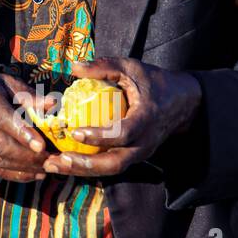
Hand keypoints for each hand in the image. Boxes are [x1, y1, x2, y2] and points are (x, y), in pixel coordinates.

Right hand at [0, 72, 51, 181]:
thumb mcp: (9, 84)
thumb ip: (30, 96)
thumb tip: (53, 104)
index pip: (4, 119)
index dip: (23, 134)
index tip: (41, 146)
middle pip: (1, 145)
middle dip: (28, 157)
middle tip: (50, 161)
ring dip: (24, 168)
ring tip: (45, 169)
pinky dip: (14, 174)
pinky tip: (32, 174)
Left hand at [41, 56, 201, 177]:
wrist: (182, 103)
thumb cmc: (154, 82)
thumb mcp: (131, 68)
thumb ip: (104, 66)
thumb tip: (74, 67)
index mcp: (146, 119)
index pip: (124, 134)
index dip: (100, 136)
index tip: (75, 132)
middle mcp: (145, 142)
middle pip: (115, 163)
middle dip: (85, 166)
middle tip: (58, 161)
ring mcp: (141, 153)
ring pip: (111, 170)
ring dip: (82, 171)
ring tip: (54, 166)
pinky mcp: (134, 157)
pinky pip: (111, 166)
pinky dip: (88, 168)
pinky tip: (65, 163)